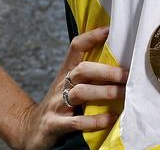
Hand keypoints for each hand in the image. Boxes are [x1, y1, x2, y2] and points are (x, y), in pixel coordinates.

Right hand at [5, 26, 126, 149]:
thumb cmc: (60, 105)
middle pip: (83, 70)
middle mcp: (61, 85)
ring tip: (124, 94)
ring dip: (105, 92)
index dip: (91, 37)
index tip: (110, 30)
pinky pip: (76, 122)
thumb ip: (89, 74)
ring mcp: (57, 104)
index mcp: (66, 72)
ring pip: (80, 92)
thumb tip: (121, 63)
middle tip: (128, 75)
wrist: (31, 130)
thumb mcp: (69, 85)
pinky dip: (95, 120)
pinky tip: (110, 118)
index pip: (76, 47)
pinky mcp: (55, 124)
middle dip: (107, 71)